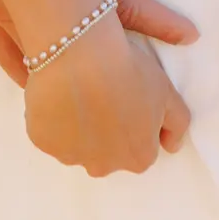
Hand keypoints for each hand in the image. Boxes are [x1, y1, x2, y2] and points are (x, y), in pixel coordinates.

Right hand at [24, 10, 190, 176]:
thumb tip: (172, 146)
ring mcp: (70, 156)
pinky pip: (49, 133)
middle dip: (106, 130)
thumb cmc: (127, 70)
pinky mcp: (41, 141)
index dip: (134, 120)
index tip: (126, 97)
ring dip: (78, 126)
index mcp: (138, 158)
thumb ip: (177, 124)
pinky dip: (52, 118)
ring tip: (77, 90)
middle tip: (101, 92)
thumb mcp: (167, 92)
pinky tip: (57, 93)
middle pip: (108, 152)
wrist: (79, 53)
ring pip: (76, 144)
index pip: (141, 146)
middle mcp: (104, 167)